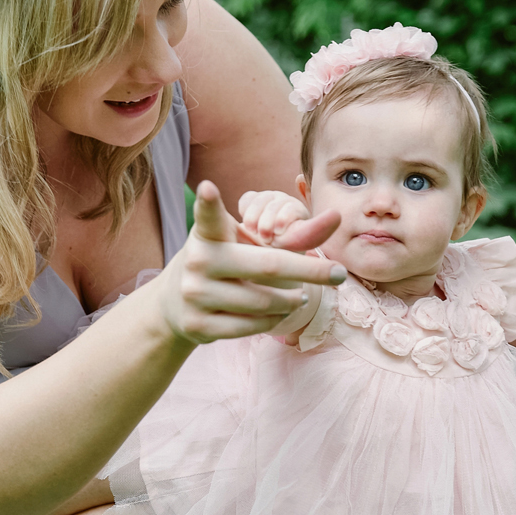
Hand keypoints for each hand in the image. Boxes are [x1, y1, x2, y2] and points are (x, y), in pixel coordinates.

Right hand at [159, 181, 343, 345]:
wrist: (176, 304)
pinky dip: (274, 320)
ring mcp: (194, 294)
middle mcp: (197, 260)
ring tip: (299, 297)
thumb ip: (292, 233)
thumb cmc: (226, 264)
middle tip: (339, 274)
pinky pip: (252, 326)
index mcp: (208, 234)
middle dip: (311, 270)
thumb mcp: (248, 242)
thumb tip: (336, 219)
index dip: (208, 203)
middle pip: (268, 266)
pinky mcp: (197, 325)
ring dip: (291, 301)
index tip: (209, 188)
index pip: (208, 217)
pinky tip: (279, 312)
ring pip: (264, 302)